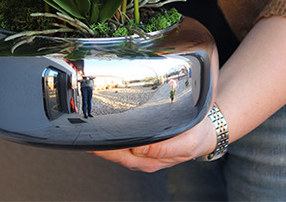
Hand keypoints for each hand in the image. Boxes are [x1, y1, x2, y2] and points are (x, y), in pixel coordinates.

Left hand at [91, 114, 216, 172]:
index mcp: (149, 159)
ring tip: (86, 125)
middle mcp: (141, 156)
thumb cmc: (195, 137)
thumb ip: (165, 148)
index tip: (90, 136)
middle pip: (112, 151)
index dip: (103, 147)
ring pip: (115, 146)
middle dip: (96, 142)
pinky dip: (111, 133)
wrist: (205, 132)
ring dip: (101, 138)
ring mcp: (140, 150)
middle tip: (80, 127)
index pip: (119, 154)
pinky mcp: (141, 142)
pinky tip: (103, 125)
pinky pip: (122, 140)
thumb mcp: (186, 142)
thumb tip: (142, 148)